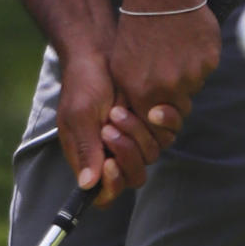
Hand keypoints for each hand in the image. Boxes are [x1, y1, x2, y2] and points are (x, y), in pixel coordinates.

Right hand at [56, 53, 182, 207]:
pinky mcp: (151, 124)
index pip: (104, 194)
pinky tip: (143, 107)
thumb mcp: (79, 114)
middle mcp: (113, 154)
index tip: (110, 164)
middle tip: (110, 126)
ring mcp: (134, 139)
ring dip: (136, 134)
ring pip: (150, 156)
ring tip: (118, 109)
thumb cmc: (83, 82)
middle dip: (126, 154)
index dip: (111, 186)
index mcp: (90, 158)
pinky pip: (165, 136)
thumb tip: (88, 185)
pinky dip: (156, 124)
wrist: (101, 51)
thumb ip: (85, 148)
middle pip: (133, 178)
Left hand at [110, 5, 221, 148]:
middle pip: (180, 108)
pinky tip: (186, 40)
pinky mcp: (209, 60)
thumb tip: (147, 120)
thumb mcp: (122, 66)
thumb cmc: (136, 28)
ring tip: (173, 48)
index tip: (158, 103)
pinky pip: (206, 69)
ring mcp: (191, 74)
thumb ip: (133, 96)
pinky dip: (199, 58)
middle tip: (167, 69)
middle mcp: (168, 88)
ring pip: (193, 87)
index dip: (159, 115)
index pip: (157, 124)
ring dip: (186, 74)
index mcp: (143, 92)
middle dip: (175, 95)